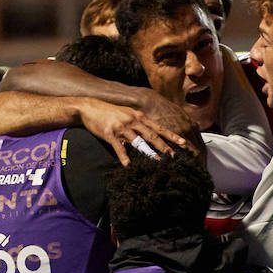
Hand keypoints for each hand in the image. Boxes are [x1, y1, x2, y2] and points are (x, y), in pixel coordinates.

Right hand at [79, 97, 194, 164]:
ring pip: (138, 141)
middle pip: (152, 135)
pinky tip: (128, 165)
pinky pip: (119, 147)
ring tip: (158, 162)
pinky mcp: (109, 133)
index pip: (159, 127)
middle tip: (175, 156)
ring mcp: (121, 127)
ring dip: (149, 152)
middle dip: (164, 146)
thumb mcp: (128, 113)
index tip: (183, 143)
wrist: (89, 107)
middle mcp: (133, 121)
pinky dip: (124, 156)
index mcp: (139, 117)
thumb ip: (140, 122)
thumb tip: (152, 132)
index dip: (171, 136)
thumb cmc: (110, 112)